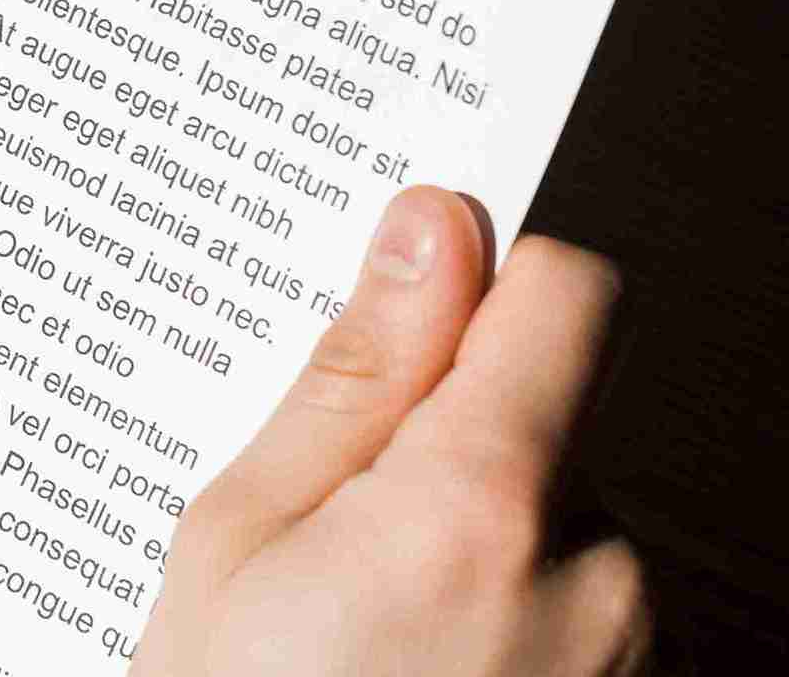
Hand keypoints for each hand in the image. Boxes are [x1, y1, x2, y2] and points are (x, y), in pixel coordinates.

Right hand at [133, 188, 646, 676]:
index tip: (413, 280)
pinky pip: (566, 597)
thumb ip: (350, 379)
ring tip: (352, 612)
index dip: (478, 274)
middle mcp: (591, 572)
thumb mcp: (241, 539)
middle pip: (536, 409)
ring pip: (547, 510)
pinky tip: (398, 654)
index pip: (561, 290)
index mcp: (478, 507)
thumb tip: (427, 234)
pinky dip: (494, 608)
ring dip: (463, 532)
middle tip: (323, 522)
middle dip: (435, 436)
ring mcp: (626, 647)